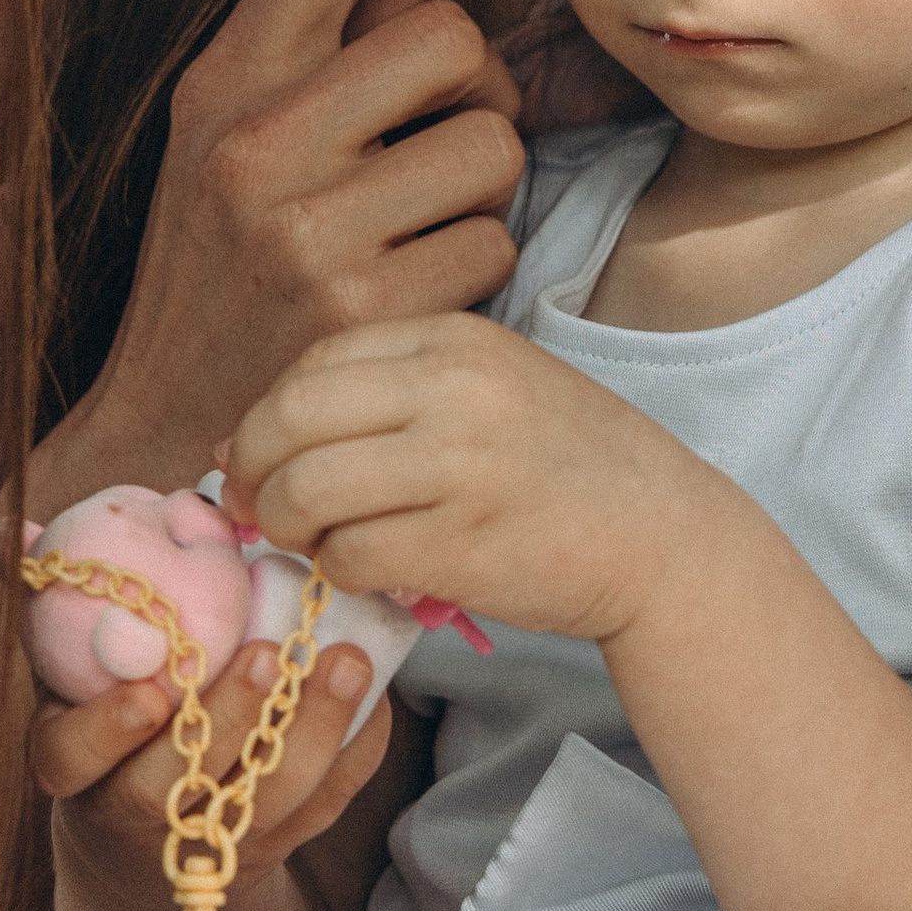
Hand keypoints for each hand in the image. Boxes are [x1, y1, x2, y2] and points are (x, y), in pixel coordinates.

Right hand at [28, 0, 525, 518]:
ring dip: (475, 193)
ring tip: (403, 234)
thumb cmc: (214, 276)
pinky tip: (410, 298)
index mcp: (224, 82)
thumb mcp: (228, 146)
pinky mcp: (366, 308)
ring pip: (489, 145)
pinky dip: (473, 272)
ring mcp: (311, 226)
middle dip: (468, 91)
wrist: (167, 440)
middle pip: (450, 39)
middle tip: (426, 148)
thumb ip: (320, 55)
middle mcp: (257, 140)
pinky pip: (493, 244)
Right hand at [32, 635, 395, 910]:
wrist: (140, 865)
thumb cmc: (107, 742)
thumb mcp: (67, 691)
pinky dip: (354, 756)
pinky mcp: (270, 856)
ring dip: (312, 734)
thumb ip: (66, 625)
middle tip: (272, 657)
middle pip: (176, 789)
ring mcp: (208, 851)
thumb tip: (20, 523)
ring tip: (345, 663)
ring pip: (261, 806)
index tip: (152, 691)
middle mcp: (134, 822)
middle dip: (229, 723)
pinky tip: (376, 699)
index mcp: (74, 776)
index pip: (68, 760)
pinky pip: (320, 812)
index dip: (107, 730)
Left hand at [224, 314, 732, 647]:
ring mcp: (461, 466)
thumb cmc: (565, 465)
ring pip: (308, 488)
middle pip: (293, 416)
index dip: (265, 415)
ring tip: (306, 541)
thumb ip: (388, 396)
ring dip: (286, 525)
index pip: (315, 361)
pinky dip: (336, 571)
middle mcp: (455, 390)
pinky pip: (352, 554)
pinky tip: (360, 571)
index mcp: (455, 339)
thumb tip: (246, 440)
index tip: (256, 457)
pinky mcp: (464, 544)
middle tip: (255, 507)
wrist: (665, 536)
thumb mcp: (489, 389)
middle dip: (253, 468)